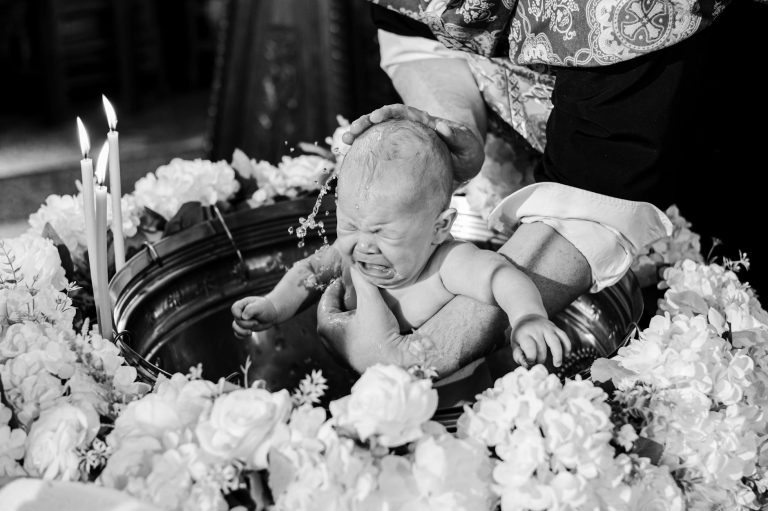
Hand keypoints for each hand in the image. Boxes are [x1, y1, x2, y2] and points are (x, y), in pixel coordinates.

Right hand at [230, 296, 278, 337]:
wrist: (272, 315)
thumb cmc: (266, 308)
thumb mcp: (260, 306)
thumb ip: (251, 309)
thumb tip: (243, 317)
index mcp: (243, 304)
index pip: (234, 308)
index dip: (236, 313)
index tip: (242, 317)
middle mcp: (240, 312)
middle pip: (237, 320)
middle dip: (247, 324)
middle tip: (256, 322)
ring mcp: (242, 321)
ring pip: (235, 328)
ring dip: (243, 331)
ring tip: (250, 332)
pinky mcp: (244, 328)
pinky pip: (238, 334)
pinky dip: (241, 335)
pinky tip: (249, 335)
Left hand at [317, 268, 404, 371]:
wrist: (395, 365)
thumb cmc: (379, 335)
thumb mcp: (371, 302)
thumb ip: (362, 280)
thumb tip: (355, 261)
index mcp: (325, 327)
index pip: (326, 299)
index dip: (338, 285)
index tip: (351, 277)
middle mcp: (328, 341)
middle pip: (334, 310)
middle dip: (346, 298)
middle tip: (359, 287)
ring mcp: (340, 351)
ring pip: (342, 322)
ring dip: (353, 311)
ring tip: (367, 301)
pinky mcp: (351, 357)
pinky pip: (350, 334)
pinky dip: (357, 324)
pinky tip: (372, 318)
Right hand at [341, 104, 484, 180]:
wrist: (462, 168)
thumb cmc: (467, 156)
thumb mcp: (470, 147)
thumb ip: (460, 137)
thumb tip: (442, 127)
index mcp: (424, 124)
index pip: (403, 113)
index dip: (388, 113)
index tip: (377, 117)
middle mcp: (408, 129)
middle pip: (383, 120)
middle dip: (366, 122)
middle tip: (353, 129)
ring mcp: (400, 141)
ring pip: (377, 134)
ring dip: (359, 135)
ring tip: (344, 141)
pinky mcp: (396, 155)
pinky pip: (377, 151)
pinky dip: (363, 153)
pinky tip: (348, 159)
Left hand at [510, 315, 571, 367]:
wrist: (528, 317)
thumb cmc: (521, 334)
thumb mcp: (514, 343)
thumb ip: (518, 355)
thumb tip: (526, 364)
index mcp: (524, 333)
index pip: (530, 348)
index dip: (531, 358)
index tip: (530, 363)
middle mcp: (536, 329)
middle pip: (542, 348)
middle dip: (541, 359)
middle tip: (539, 363)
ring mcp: (547, 327)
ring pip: (555, 341)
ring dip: (557, 354)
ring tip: (557, 364)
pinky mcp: (555, 327)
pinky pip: (564, 337)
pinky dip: (567, 347)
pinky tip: (567, 355)